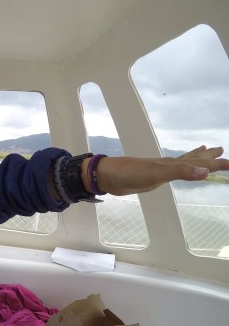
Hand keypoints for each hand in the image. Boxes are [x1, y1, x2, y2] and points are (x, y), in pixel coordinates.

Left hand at [95, 146, 228, 195]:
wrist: (107, 176)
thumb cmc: (130, 174)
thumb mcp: (157, 174)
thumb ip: (180, 172)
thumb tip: (206, 172)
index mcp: (172, 164)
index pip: (201, 163)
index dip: (217, 164)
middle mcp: (168, 164)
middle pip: (193, 159)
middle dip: (209, 156)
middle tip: (221, 148)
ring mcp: (160, 170)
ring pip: (183, 163)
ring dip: (195, 159)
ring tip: (205, 152)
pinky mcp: (151, 177)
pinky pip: (172, 171)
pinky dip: (180, 169)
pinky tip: (176, 169)